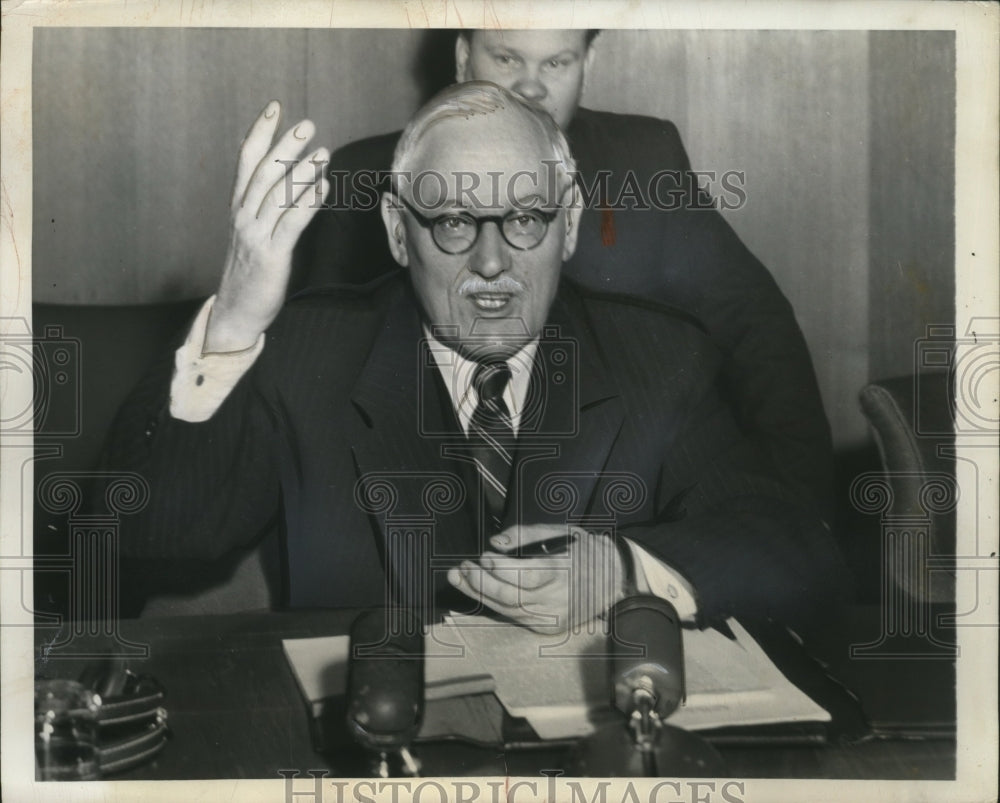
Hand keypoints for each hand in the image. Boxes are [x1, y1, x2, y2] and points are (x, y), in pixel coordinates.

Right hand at [205, 100, 329, 352]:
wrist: (237, 311)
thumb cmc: (251, 271)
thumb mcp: (256, 233)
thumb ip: (268, 206)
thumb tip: (293, 178)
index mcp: (239, 208)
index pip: (246, 162)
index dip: (260, 133)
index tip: (275, 108)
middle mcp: (244, 217)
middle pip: (264, 173)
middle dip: (285, 146)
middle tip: (306, 125)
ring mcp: (256, 236)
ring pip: (278, 195)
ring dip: (302, 172)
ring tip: (322, 152)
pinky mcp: (271, 256)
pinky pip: (291, 224)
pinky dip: (308, 203)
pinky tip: (323, 187)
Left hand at [447, 523, 626, 632]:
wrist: (614, 578)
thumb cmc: (583, 549)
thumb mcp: (559, 531)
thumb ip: (524, 535)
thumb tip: (494, 544)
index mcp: (564, 571)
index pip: (527, 576)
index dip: (501, 569)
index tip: (483, 556)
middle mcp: (558, 600)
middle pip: (511, 597)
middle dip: (481, 583)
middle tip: (462, 568)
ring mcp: (553, 618)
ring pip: (507, 610)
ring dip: (480, 595)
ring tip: (461, 578)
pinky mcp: (548, 628)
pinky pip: (514, 617)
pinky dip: (495, 604)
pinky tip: (480, 592)